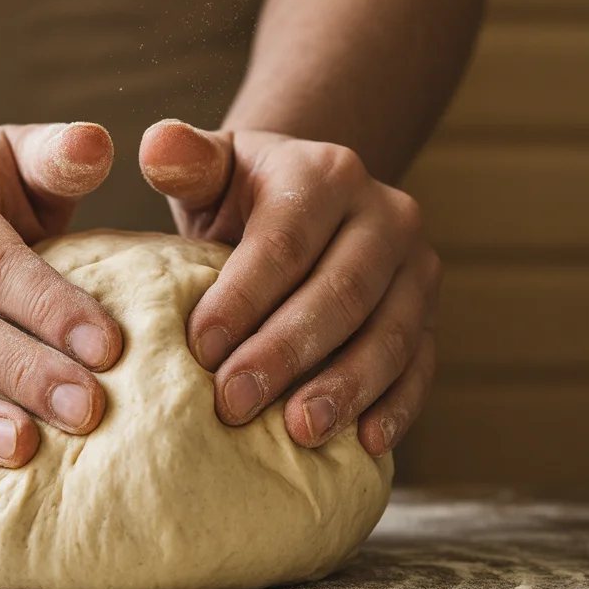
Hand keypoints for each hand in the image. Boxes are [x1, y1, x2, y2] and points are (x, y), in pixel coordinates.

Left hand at [140, 120, 440, 455]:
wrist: (308, 205)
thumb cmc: (242, 196)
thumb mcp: (212, 169)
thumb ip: (183, 159)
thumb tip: (156, 144)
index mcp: (328, 173)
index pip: (286, 241)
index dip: (244, 297)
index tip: (199, 349)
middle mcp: (387, 214)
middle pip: (343, 291)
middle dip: (287, 352)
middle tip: (233, 404)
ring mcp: (418, 269)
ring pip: (392, 334)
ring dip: (346, 387)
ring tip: (298, 431)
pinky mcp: (432, 317)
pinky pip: (423, 366)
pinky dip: (397, 407)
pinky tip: (366, 444)